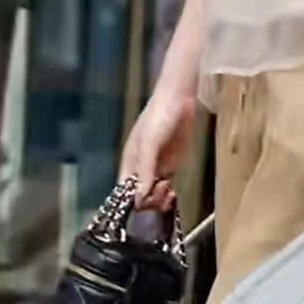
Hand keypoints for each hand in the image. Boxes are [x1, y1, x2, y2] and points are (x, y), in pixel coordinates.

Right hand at [118, 89, 196, 211]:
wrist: (178, 101)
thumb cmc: (158, 118)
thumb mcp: (149, 143)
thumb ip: (145, 170)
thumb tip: (140, 198)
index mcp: (129, 164)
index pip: (125, 192)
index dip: (133, 201)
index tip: (146, 201)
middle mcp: (141, 170)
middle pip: (140, 197)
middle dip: (150, 200)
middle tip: (161, 189)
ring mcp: (157, 168)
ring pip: (154, 195)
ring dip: (160, 200)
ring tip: (168, 190)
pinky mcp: (171, 166)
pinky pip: (166, 188)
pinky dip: (168, 196)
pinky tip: (172, 193)